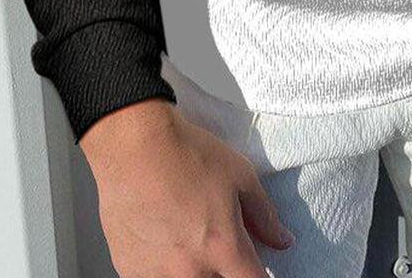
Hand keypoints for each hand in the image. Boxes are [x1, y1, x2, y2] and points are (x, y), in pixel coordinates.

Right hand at [79, 98, 293, 277]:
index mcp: (223, 248)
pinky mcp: (130, 270)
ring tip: (185, 234)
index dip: (259, 273)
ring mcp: (158, 274)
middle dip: (224, 267)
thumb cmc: (186, 153)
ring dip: (193, 268)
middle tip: (215, 237)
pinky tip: (161, 238)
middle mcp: (191, 271)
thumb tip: (281, 239)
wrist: (133, 145)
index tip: (254, 264)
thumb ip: (263, 214)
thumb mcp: (239, 174)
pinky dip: (163, 266)